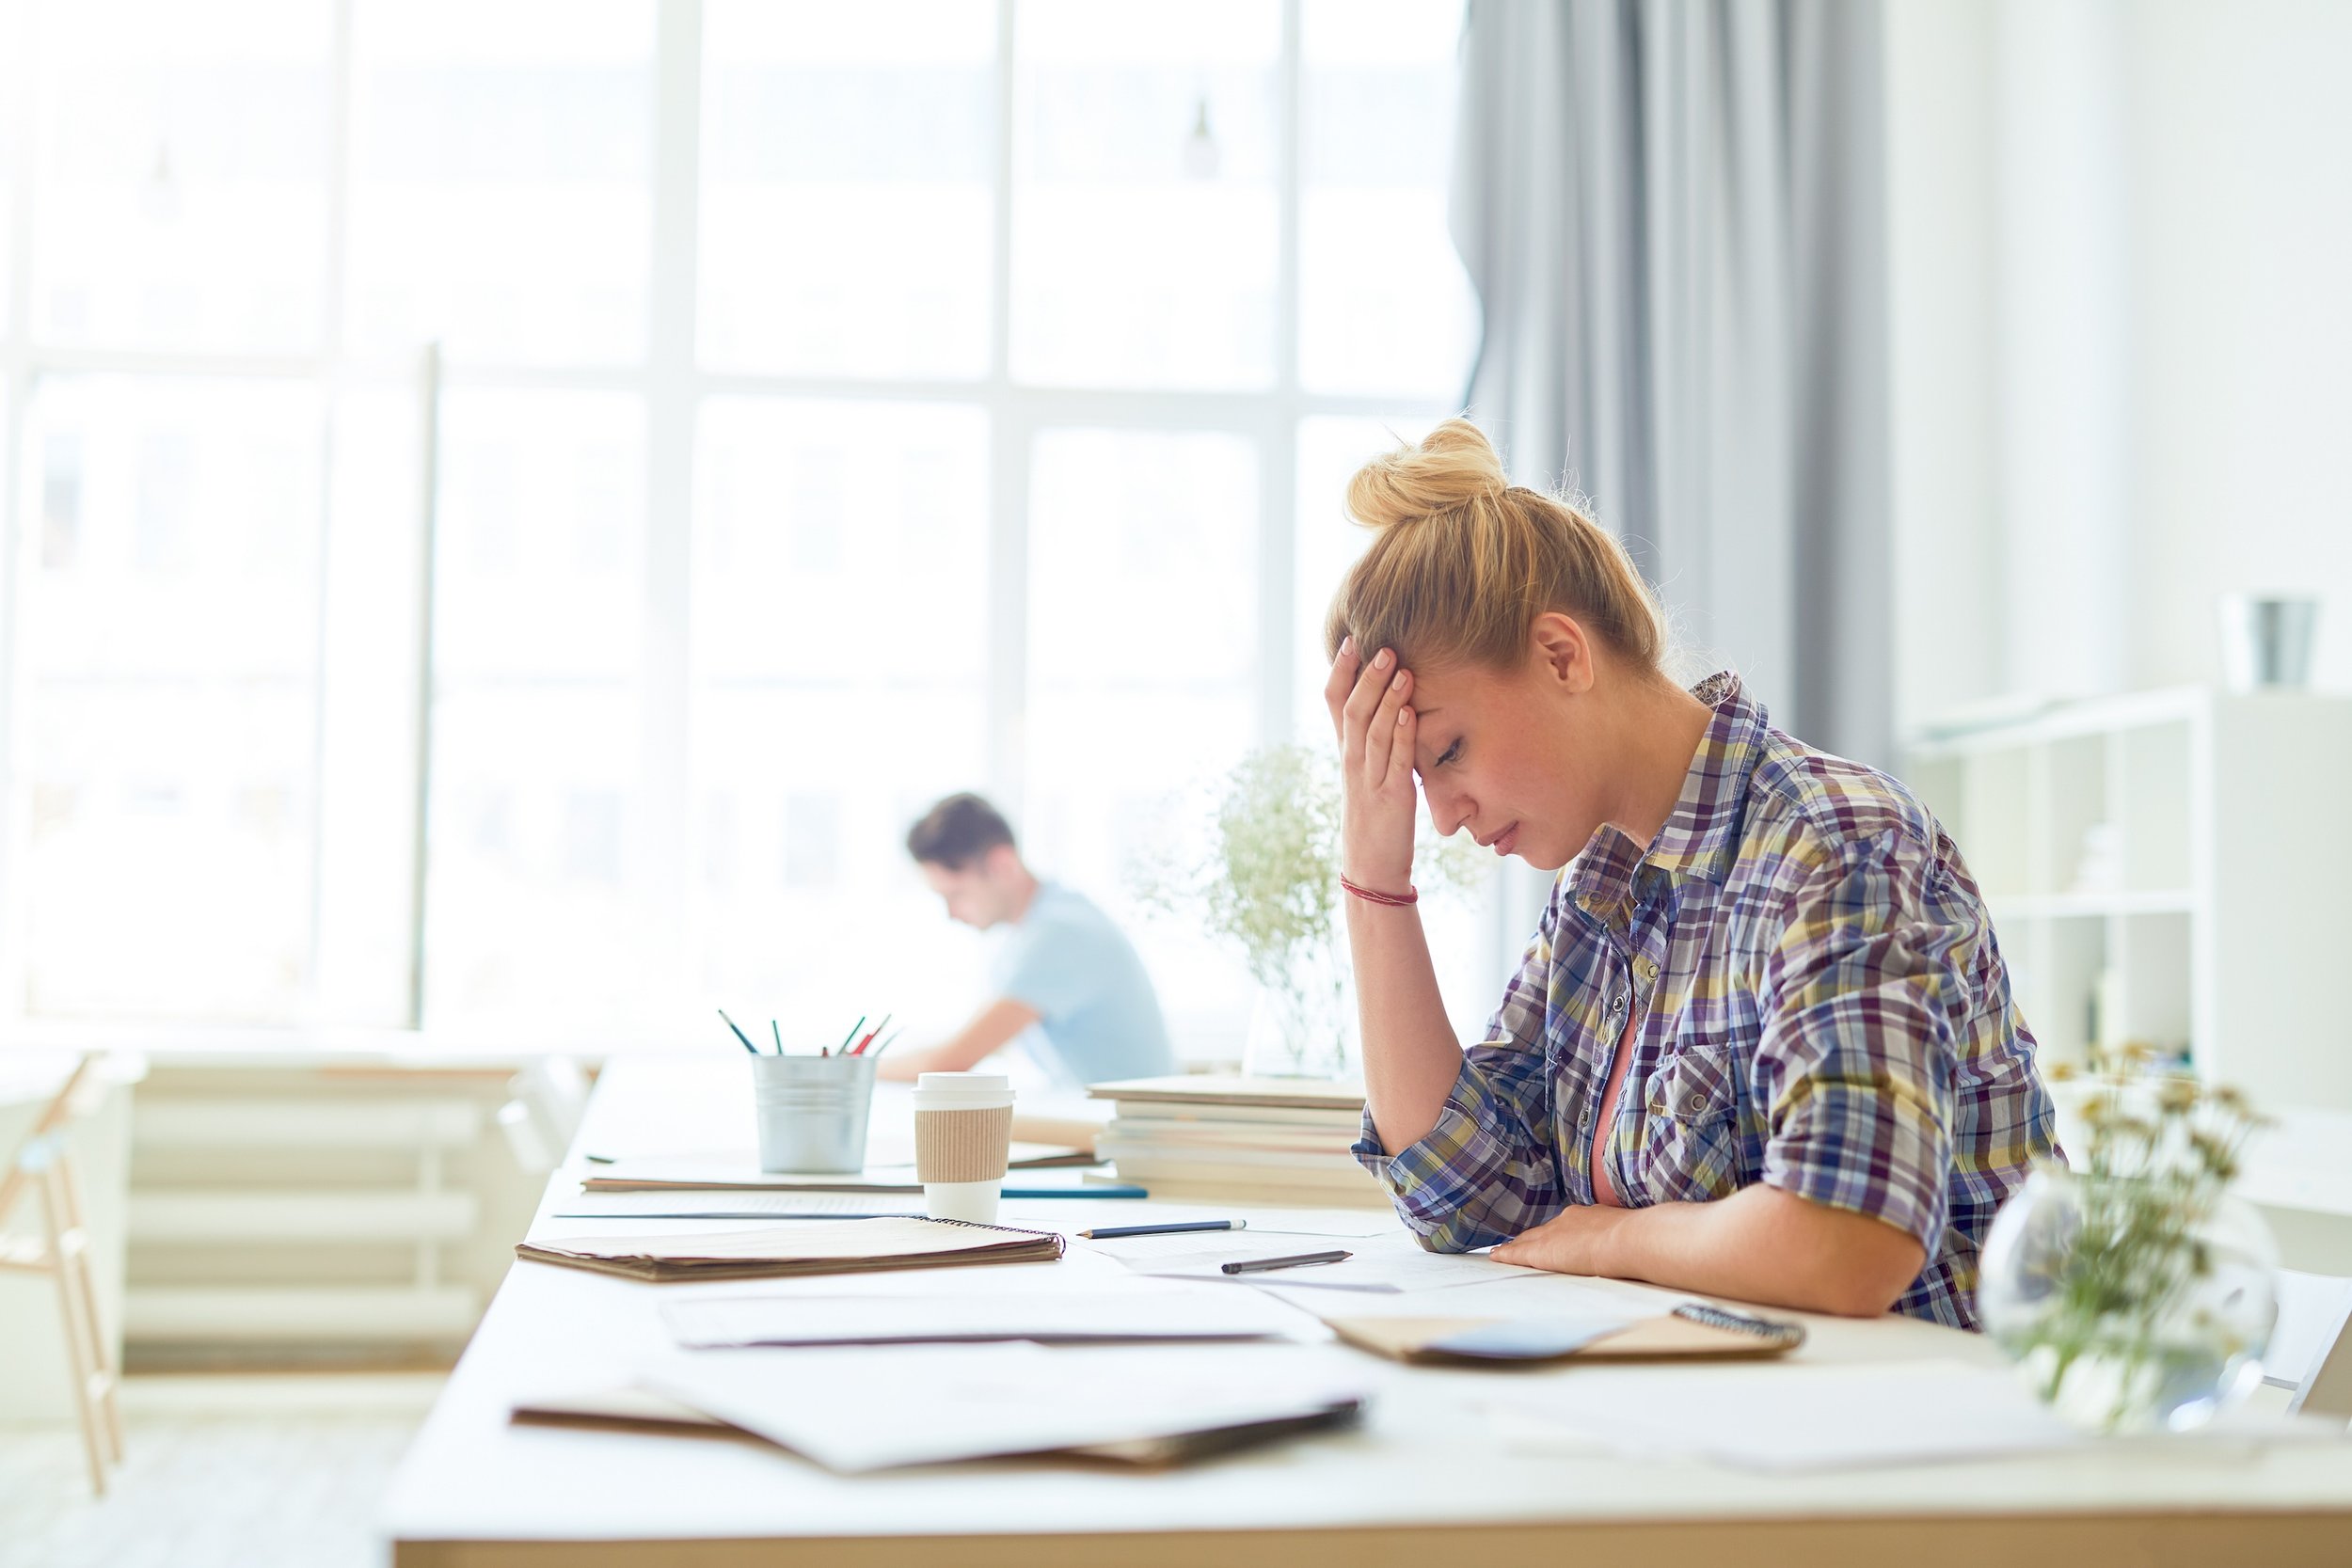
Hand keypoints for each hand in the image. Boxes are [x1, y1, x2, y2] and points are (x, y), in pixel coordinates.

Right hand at [1323, 637, 1418, 891]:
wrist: (1370, 868)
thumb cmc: (1373, 817)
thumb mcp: (1366, 774)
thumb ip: (1372, 741)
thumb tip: (1386, 704)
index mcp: (1346, 753)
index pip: (1334, 704)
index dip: (1341, 672)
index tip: (1350, 639)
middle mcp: (1353, 762)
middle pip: (1353, 712)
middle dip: (1367, 678)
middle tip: (1382, 647)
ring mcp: (1371, 780)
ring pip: (1374, 733)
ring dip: (1387, 700)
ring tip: (1402, 671)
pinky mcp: (1392, 798)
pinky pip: (1396, 762)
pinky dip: (1402, 736)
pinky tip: (1410, 713)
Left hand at [1490, 1205, 1632, 1276]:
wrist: (1629, 1239)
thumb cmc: (1638, 1238)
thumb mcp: (1627, 1232)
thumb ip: (1620, 1235)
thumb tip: (1632, 1239)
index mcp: (1586, 1216)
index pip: (1563, 1226)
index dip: (1554, 1233)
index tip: (1550, 1238)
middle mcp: (1565, 1220)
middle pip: (1541, 1231)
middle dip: (1529, 1238)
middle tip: (1517, 1244)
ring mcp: (1553, 1234)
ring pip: (1527, 1241)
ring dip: (1516, 1246)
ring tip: (1503, 1252)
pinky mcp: (1543, 1251)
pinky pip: (1518, 1253)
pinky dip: (1507, 1255)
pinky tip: (1496, 1257)